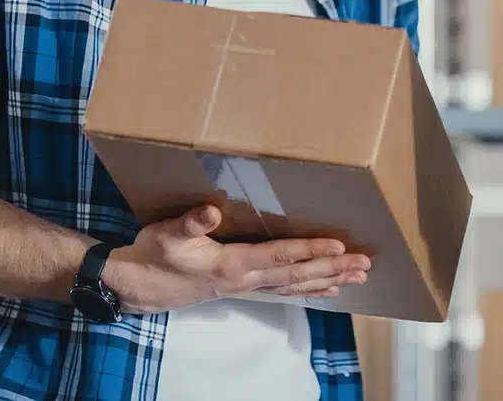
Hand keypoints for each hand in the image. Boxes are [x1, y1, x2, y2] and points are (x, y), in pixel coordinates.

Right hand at [104, 205, 370, 313]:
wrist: (139, 285)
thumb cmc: (155, 254)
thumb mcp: (167, 233)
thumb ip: (191, 223)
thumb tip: (211, 211)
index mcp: (232, 264)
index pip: (279, 257)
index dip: (310, 250)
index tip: (339, 246)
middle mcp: (245, 280)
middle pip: (297, 275)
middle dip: (332, 268)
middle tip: (364, 264)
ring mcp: (246, 287)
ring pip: (295, 285)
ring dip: (328, 280)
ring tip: (357, 276)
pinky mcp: (244, 288)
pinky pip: (284, 290)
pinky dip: (309, 289)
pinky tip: (328, 288)